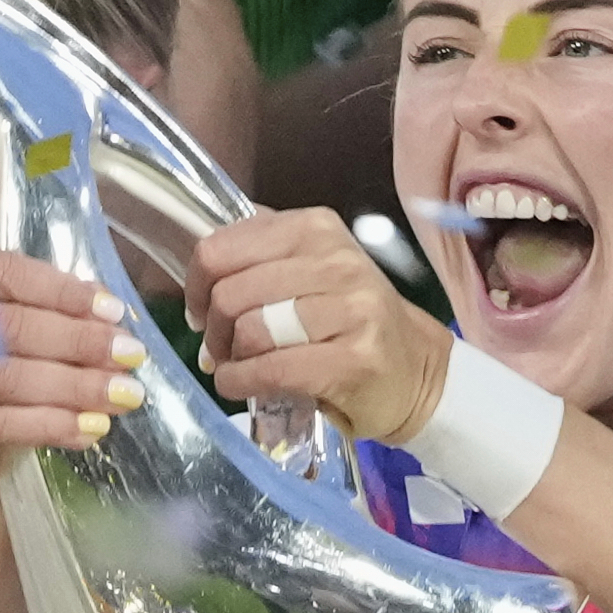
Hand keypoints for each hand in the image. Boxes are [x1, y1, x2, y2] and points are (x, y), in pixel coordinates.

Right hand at [0, 247, 144, 490]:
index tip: (113, 312)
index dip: (62, 291)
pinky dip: (51, 425)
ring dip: (74, 387)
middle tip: (129, 357)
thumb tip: (104, 304)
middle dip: (78, 343)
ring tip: (122, 395)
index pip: (4, 272)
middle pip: (8, 326)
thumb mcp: (17, 316)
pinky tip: (90, 428)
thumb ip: (49, 298)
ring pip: (7, 376)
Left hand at [186, 208, 453, 445]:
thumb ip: (261, 251)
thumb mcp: (310, 267)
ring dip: (228, 357)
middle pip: (231, 293)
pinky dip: (241, 381)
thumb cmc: (349, 319)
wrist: (415, 371)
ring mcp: (353, 309)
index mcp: (316, 228)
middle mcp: (338, 261)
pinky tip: (240, 384)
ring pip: (251, 330)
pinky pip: (272, 369)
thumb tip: (201, 258)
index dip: (197, 283)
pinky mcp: (355, 360)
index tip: (200, 307)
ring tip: (235, 365)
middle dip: (212, 327)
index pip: (222, 247)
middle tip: (218, 346)